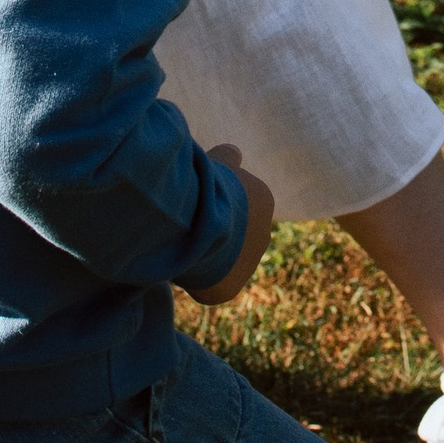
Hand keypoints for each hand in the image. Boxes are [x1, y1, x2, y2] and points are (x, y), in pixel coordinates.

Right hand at [185, 144, 274, 306]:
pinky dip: (196, 274)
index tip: (196, 198)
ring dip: (207, 250)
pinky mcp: (227, 289)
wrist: (200, 228)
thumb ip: (227, 157)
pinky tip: (180, 261)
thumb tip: (235, 153)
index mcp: (263, 199)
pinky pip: (208, 280)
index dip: (214, 197)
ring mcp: (247, 264)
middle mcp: (263, 233)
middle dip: (216, 226)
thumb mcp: (217, 162)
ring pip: (222, 255)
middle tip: (187, 221)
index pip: (238, 198)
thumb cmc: (206, 188)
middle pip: (233, 229)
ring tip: (181, 241)